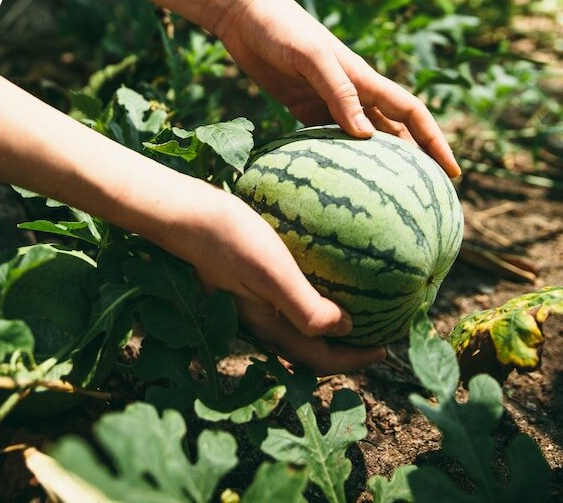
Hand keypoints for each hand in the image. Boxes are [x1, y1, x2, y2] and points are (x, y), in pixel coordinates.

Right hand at [178, 185, 384, 374]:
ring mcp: (250, 300)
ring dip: (327, 323)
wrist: (187, 213)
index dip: (354, 360)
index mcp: (268, 327)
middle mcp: (260, 320)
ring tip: (356, 306)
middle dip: (343, 347)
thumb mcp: (271, 272)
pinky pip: (287, 296)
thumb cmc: (231, 238)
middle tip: (377, 332)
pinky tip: (320, 269)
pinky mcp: (246, 278)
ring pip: (297, 323)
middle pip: (309, 347)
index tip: (386, 350)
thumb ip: (305, 307)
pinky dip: (311, 296)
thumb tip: (346, 329)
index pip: (318, 359)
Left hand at [214, 0, 460, 177]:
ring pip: (361, 137)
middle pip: (392, 130)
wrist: (244, 13)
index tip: (452, 173)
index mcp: (363, 77)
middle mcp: (351, 90)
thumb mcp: (312, 57)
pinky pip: (325, 136)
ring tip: (386, 198)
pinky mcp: (300, 104)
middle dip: (414, 160)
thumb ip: (339, 92)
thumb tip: (366, 137)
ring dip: (376, 163)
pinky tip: (333, 181)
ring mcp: (326, 98)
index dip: (435, 141)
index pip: (411, 113)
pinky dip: (335, 157)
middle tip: (426, 198)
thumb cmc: (281, 28)